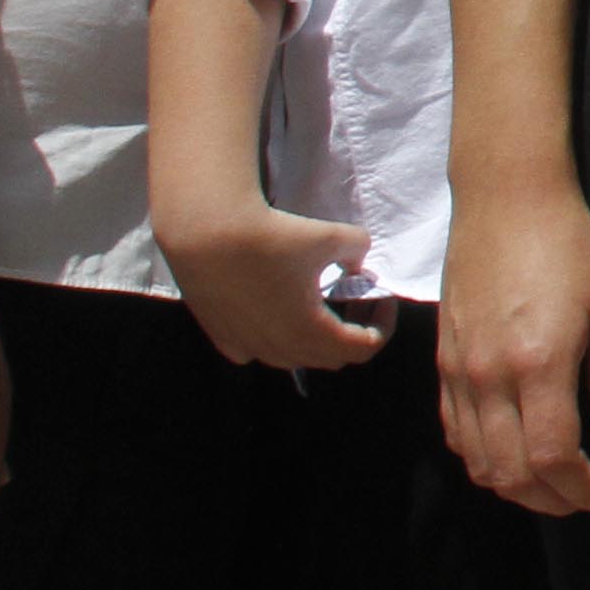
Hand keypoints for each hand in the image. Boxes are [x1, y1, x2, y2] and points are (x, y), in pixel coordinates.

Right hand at [161, 194, 389, 371]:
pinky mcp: (222, 337)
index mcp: (311, 332)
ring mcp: (247, 347)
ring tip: (317, 302)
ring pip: (293, 357)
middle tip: (354, 297)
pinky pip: (257, 350)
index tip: (381, 298)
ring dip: (314, 337)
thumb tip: (357, 263)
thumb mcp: (331, 236)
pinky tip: (275, 308)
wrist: (206, 233)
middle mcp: (279, 349)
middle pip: (331, 357)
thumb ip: (358, 250)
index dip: (382, 325)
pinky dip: (275, 337)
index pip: (364, 349)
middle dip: (351, 331)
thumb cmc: (271, 236)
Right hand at [439, 174, 589, 516]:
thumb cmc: (568, 246)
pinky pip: (455, 432)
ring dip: (518, 488)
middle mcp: (489, 377)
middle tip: (588, 499)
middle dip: (555, 501)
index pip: (554, 458)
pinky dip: (483, 459)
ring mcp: (459, 372)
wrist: (504, 198)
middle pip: (512, 473)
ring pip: (478, 461)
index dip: (584, 491)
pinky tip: (513, 454)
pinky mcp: (442, 362)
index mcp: (538, 364)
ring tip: (556, 485)